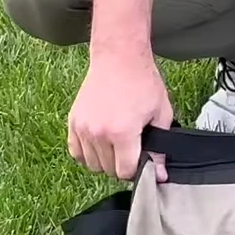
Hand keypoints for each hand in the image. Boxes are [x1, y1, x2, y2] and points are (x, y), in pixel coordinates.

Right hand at [68, 52, 173, 181]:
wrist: (119, 58)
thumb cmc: (143, 83)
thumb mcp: (161, 114)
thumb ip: (160, 149)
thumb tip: (160, 176)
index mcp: (122, 132)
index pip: (125, 172)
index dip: (136, 169)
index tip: (141, 158)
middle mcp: (99, 133)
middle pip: (108, 170)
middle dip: (122, 165)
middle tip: (132, 148)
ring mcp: (83, 128)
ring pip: (92, 164)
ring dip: (105, 160)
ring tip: (117, 144)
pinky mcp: (73, 121)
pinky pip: (76, 152)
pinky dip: (87, 154)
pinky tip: (100, 143)